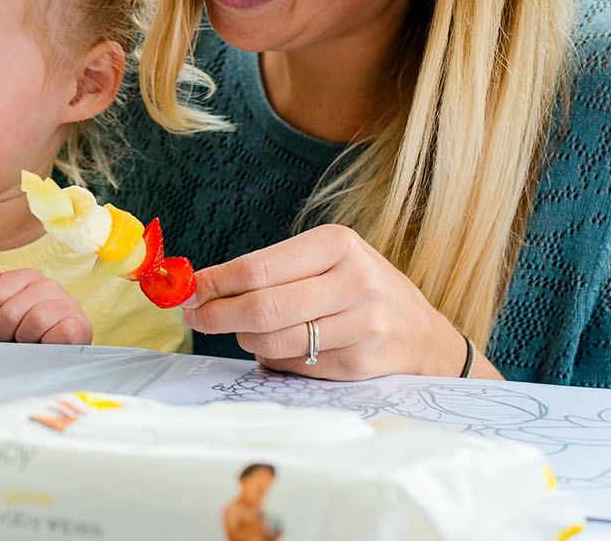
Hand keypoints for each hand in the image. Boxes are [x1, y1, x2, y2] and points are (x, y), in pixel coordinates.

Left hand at [0, 264, 92, 344]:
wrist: (51, 358)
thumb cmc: (21, 334)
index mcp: (27, 277)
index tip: (1, 325)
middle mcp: (49, 284)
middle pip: (10, 310)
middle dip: (6, 332)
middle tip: (14, 337)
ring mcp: (67, 303)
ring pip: (35, 320)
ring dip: (26, 339)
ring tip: (30, 342)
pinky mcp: (80, 324)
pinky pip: (58, 333)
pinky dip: (47, 345)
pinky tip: (47, 344)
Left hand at [182, 224, 472, 379]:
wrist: (423, 335)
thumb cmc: (359, 288)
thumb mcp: (327, 260)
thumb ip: (271, 270)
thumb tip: (201, 288)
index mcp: (338, 243)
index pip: (258, 268)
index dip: (214, 283)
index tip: (186, 290)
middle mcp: (355, 281)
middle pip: (263, 308)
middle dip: (217, 316)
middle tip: (194, 318)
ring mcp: (363, 325)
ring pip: (275, 341)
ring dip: (246, 340)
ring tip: (244, 331)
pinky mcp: (363, 364)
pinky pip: (296, 366)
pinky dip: (276, 359)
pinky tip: (281, 348)